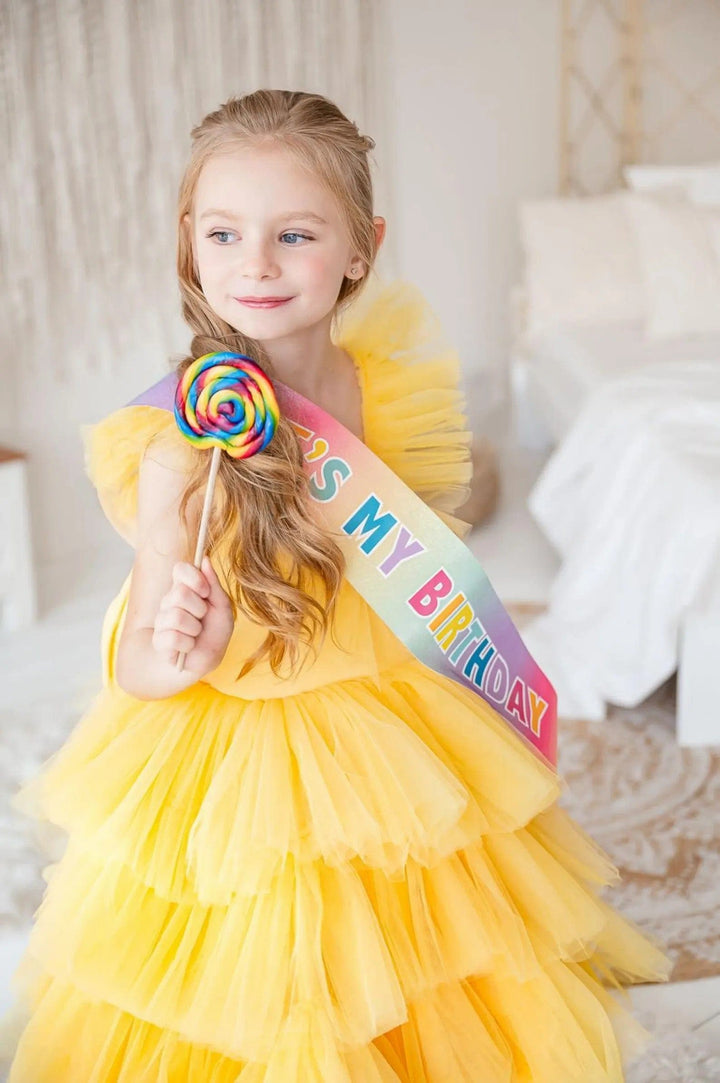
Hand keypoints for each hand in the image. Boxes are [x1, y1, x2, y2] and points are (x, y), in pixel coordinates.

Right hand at [152, 556, 233, 675]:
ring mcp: (162, 620)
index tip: (206, 592)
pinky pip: (173, 637)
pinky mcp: (159, 640)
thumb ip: (214, 585)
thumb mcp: (222, 607)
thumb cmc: (215, 632)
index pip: (180, 569)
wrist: (206, 659)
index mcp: (185, 588)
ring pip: (176, 617)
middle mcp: (169, 601)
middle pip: (180, 594)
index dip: (194, 579)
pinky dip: (188, 644)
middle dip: (199, 609)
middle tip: (202, 619)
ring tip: (196, 634)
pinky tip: (189, 646)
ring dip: (195, 629)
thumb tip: (204, 559)